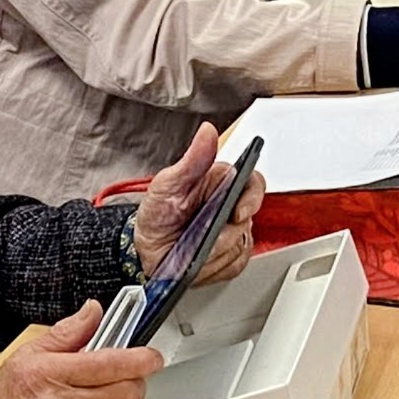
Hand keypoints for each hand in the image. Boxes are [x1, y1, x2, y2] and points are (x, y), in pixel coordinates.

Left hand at [129, 123, 263, 287]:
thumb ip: (192, 159)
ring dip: (214, 251)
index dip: (251, 198)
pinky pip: (234, 264)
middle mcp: (233, 207)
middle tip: (200, 236)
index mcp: (222, 184)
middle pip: (247, 220)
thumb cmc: (157, 212)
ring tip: (192, 248)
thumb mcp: (169, 183)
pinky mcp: (232, 257)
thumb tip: (207, 132)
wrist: (145, 249)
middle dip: (223, 231)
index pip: (253, 184)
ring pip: (240, 244)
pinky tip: (199, 260)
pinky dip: (215, 266)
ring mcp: (234, 233)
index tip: (238, 212)